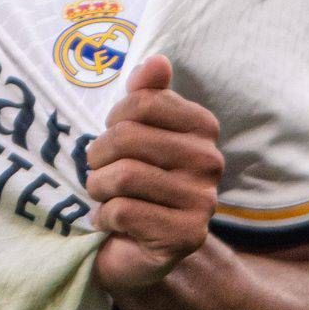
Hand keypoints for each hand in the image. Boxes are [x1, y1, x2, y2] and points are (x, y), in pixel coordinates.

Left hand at [87, 57, 224, 294]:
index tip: (111, 136)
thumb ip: (147, 94)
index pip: (142, 103)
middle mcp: (210, 162)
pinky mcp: (186, 236)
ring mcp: (202, 201)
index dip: (112, 119)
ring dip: (98, 187)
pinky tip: (110, 221)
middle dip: (98, 155)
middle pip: (128, 137)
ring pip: (124, 175)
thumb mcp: (135, 131)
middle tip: (98, 170)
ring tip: (102, 195)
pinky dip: (104, 216)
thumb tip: (157, 60)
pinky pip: (124, 211)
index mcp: (203, 128)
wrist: (134, 249)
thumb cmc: (133, 181)